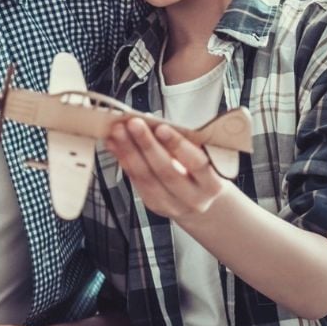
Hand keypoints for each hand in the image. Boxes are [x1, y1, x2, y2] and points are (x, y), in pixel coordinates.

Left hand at [105, 118, 225, 219]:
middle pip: (166, 171)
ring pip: (146, 178)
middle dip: (147, 145)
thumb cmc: (200, 173)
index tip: (161, 127)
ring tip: (118, 132)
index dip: (178, 145)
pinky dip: (123, 160)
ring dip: (129, 151)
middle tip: (134, 124)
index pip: (196, 164)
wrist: (199, 201)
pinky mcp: (153, 205)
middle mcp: (193, 199)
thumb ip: (183, 141)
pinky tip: (114, 145)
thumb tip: (152, 120)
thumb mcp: (203, 156)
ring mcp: (171, 205)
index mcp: (211, 184)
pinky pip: (135, 181)